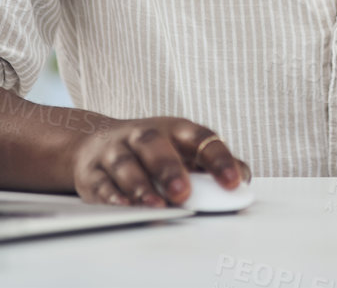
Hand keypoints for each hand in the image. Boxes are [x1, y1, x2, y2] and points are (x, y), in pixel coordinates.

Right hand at [67, 116, 250, 206]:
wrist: (94, 143)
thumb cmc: (151, 150)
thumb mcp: (183, 149)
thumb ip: (212, 165)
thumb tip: (243, 179)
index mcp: (173, 129)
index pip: (200, 137)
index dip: (218, 158)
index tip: (234, 181)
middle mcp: (142, 135)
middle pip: (155, 145)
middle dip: (170, 168)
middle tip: (184, 192)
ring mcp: (115, 152)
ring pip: (126, 165)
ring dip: (141, 187)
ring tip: (157, 206)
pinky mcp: (92, 173)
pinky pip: (101, 183)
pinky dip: (112, 197)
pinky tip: (125, 207)